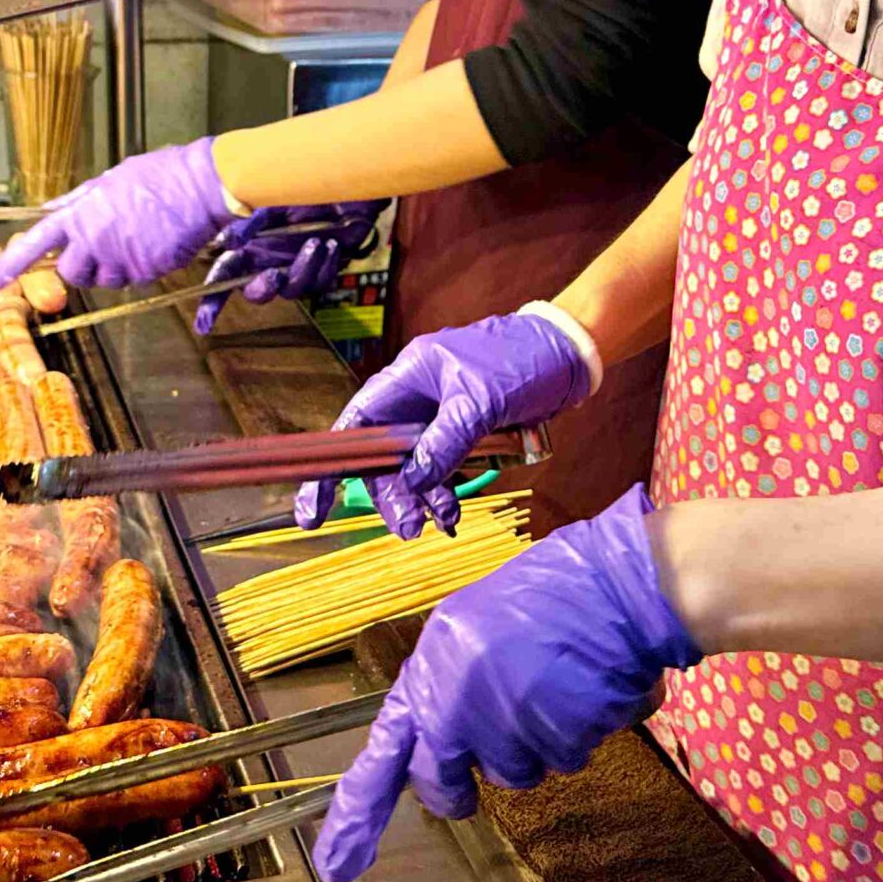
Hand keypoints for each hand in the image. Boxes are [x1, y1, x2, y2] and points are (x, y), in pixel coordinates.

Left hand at [0, 139, 232, 292]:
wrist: (200, 187)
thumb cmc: (159, 175)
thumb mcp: (110, 180)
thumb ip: (77, 200)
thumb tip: (51, 209)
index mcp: (80, 214)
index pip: (34, 244)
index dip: (8, 265)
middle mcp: (95, 240)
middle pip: (70, 273)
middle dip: (81, 266)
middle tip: (102, 248)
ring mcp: (120, 259)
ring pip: (104, 281)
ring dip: (113, 269)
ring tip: (135, 240)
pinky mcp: (145, 272)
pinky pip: (134, 280)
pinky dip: (140, 268)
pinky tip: (155, 243)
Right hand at [192, 201, 387, 333]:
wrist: (343, 176)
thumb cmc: (301, 184)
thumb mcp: (269, 198)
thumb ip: (248, 221)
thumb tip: (229, 241)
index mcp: (250, 245)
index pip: (224, 276)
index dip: (212, 302)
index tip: (204, 325)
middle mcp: (270, 259)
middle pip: (257, 293)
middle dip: (263, 289)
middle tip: (274, 276)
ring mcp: (297, 264)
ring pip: (293, 290)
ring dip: (303, 270)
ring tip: (315, 243)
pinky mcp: (324, 266)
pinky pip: (321, 282)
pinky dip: (326, 265)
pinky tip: (331, 245)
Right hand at [295, 308, 591, 536]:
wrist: (570, 352)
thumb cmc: (521, 360)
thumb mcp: (479, 400)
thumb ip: (445, 441)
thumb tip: (416, 480)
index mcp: (406, 378)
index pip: (355, 426)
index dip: (330, 466)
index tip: (313, 508)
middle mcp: (415, 398)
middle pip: (384, 457)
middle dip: (392, 495)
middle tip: (409, 528)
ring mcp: (439, 417)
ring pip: (414, 468)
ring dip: (423, 499)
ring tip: (442, 524)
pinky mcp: (464, 432)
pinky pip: (442, 469)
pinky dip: (445, 493)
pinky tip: (452, 515)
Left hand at [311, 487, 692, 881]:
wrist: (618, 584)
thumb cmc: (549, 595)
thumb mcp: (473, 626)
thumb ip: (447, 684)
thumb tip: (434, 740)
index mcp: (432, 666)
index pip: (386, 750)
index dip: (360, 810)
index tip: (338, 863)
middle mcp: (460, 701)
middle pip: (444, 783)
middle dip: (459, 787)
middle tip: (494, 744)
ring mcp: (509, 724)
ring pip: (511, 775)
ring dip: (533, 746)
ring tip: (555, 686)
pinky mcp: (558, 739)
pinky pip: (562, 760)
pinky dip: (577, 733)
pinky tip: (585, 690)